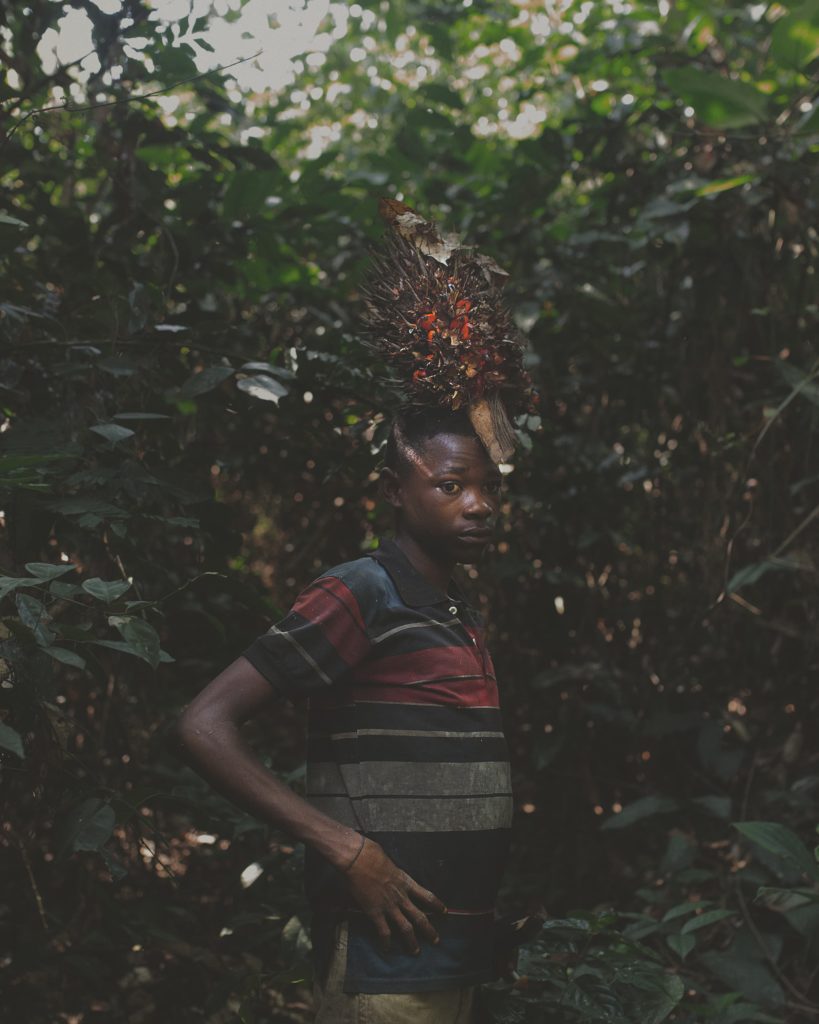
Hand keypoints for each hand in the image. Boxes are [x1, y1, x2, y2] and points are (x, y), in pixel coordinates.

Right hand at [344, 838, 446, 954]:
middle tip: (436, 940)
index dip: (437, 905)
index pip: (427, 896)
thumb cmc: (373, 855)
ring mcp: (389, 906)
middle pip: (420, 917)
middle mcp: (401, 897)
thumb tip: (391, 873)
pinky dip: (386, 942)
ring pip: (406, 928)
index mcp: (406, 882)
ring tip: (416, 952)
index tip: (444, 911)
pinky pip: (384, 931)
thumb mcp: (390, 863)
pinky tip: (387, 949)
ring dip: (412, 942)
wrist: (359, 859)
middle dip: (429, 930)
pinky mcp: (375, 912)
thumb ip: (395, 873)